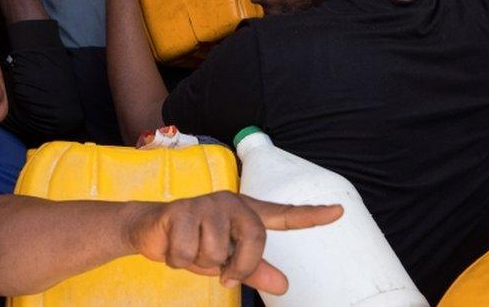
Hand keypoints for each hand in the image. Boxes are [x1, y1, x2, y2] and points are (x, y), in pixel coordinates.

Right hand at [125, 191, 342, 293]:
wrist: (149, 230)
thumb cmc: (194, 243)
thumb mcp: (225, 261)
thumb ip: (254, 270)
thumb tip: (284, 285)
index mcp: (245, 213)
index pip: (284, 214)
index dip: (311, 215)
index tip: (339, 211)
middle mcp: (229, 202)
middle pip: (254, 239)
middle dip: (238, 265)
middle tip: (220, 273)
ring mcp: (205, 204)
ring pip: (217, 251)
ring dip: (200, 263)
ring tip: (189, 249)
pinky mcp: (181, 211)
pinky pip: (189, 253)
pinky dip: (179, 260)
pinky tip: (172, 246)